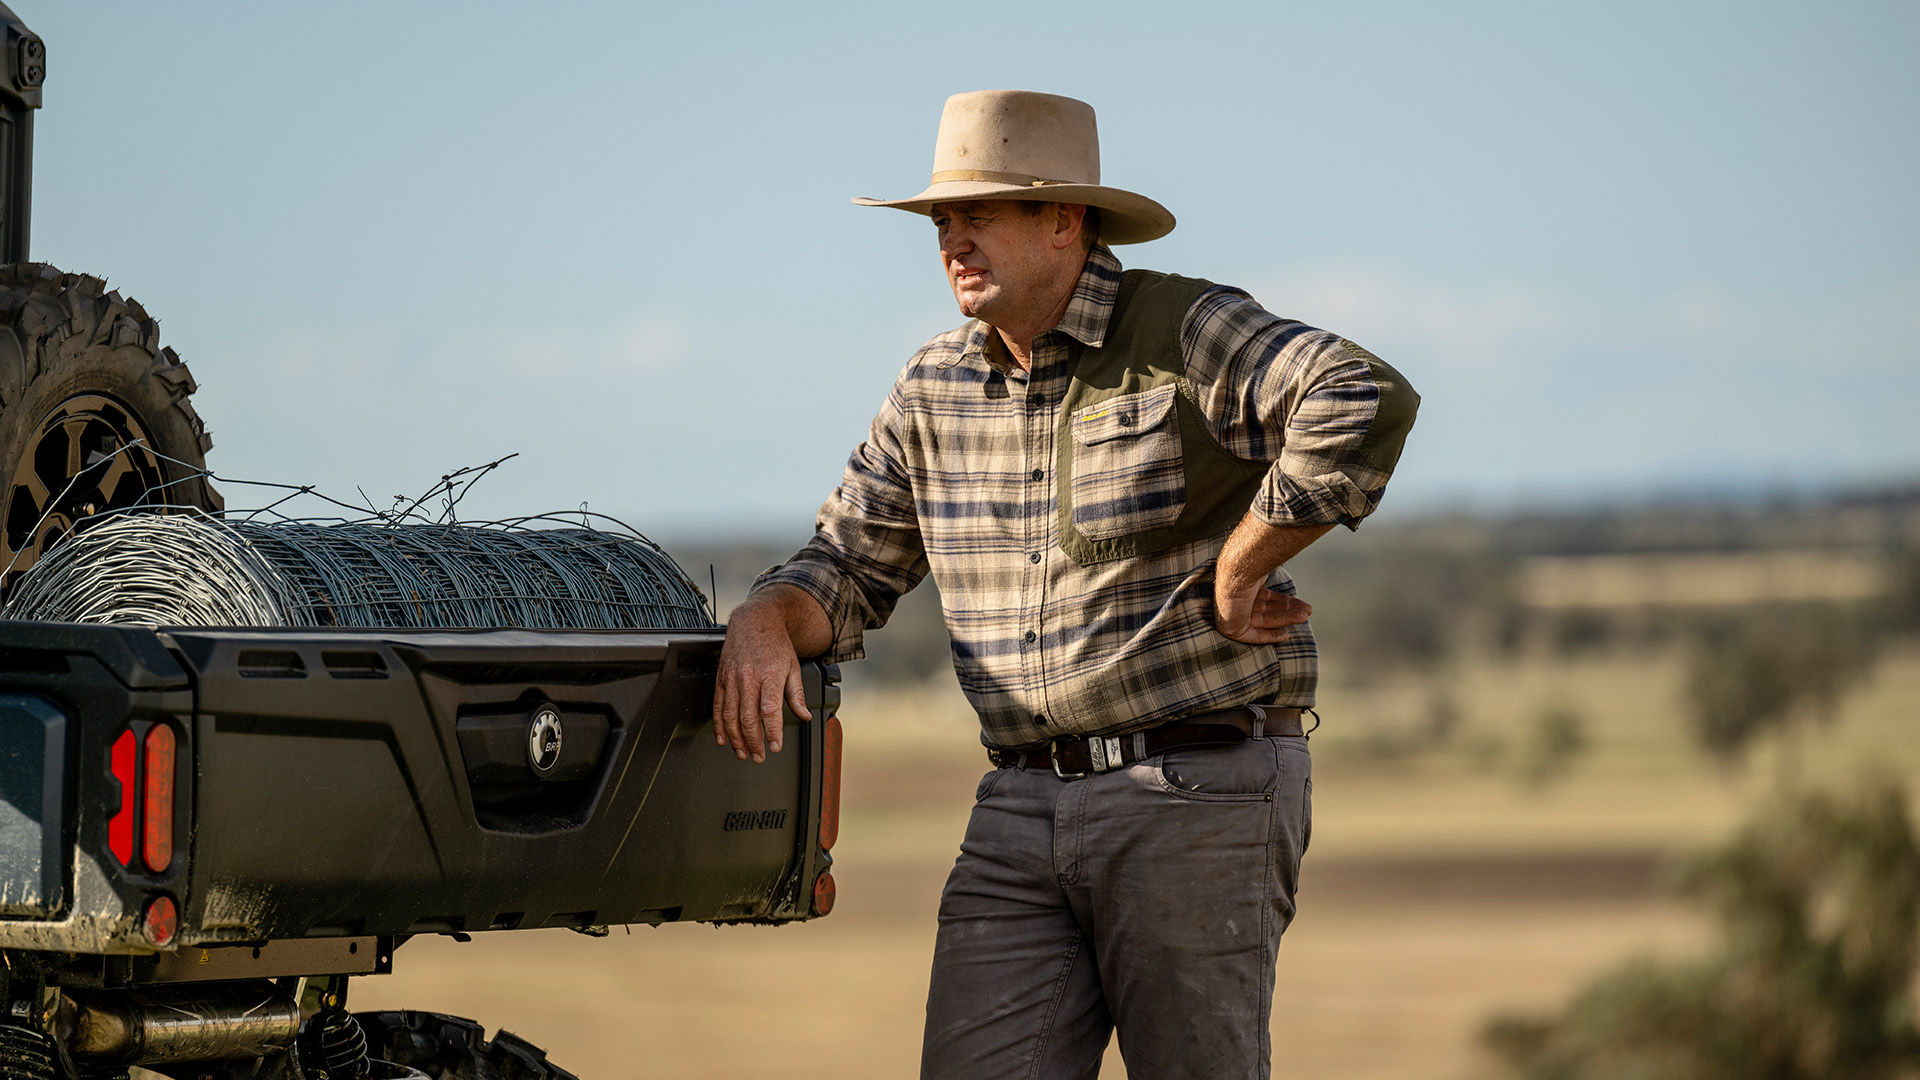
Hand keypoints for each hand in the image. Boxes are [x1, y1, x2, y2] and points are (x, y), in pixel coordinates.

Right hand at [713, 599, 812, 762]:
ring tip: (741, 753)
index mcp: (769, 675)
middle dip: (753, 741)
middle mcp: (749, 678)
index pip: (769, 710)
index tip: (775, 746)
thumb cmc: (775, 644)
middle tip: (758, 757)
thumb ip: (797, 694)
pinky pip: (717, 705)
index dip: (771, 732)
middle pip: (747, 717)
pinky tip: (722, 738)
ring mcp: (732, 678)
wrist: (755, 621)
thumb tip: (804, 716)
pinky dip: (718, 724)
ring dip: (735, 738)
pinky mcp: (721, 678)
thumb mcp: (793, 667)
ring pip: (730, 715)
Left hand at [1213, 513, 1330, 643]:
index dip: (1284, 602)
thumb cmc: (1253, 556)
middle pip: (1266, 608)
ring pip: (1263, 621)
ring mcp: (1231, 611)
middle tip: (1308, 611)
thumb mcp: (1271, 552)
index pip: (1265, 596)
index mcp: (1242, 582)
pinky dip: (1269, 636)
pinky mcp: (1231, 626)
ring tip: (1304, 616)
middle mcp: (1235, 596)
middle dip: (1288, 611)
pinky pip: (1252, 636)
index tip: (1302, 605)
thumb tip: (1300, 516)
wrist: (1239, 566)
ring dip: (1285, 620)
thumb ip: (1282, 541)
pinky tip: (1284, 635)